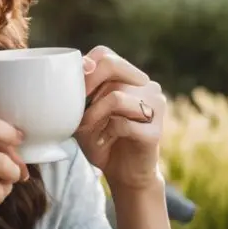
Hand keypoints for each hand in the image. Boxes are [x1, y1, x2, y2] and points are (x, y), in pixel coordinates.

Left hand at [74, 46, 165, 191]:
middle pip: (112, 68)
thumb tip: (80, 66)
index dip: (84, 67)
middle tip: (78, 111)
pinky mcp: (155, 131)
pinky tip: (103, 141)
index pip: (105, 54)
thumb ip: (80, 91)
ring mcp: (155, 106)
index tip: (72, 89)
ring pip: (117, 96)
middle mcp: (147, 86)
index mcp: (130, 78)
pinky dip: (106, 132)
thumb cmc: (101, 139)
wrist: (123, 174)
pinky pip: (123, 123)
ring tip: (87, 129)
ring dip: (94, 115)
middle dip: (87, 89)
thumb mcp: (84, 113)